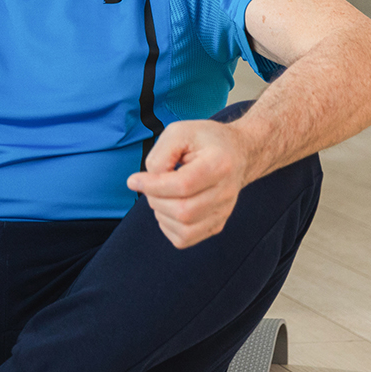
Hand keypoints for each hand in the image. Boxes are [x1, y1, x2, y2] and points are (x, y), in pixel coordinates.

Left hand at [125, 119, 249, 248]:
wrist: (236, 153)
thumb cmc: (204, 141)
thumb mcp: (178, 132)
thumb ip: (160, 156)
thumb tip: (147, 183)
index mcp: (219, 164)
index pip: (184, 185)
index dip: (153, 185)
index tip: (134, 179)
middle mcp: (226, 192)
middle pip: (183, 211)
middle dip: (155, 199)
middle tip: (150, 184)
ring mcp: (223, 212)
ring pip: (184, 229)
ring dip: (161, 213)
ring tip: (161, 193)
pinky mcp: (217, 225)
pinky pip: (184, 239)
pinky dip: (167, 226)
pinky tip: (168, 207)